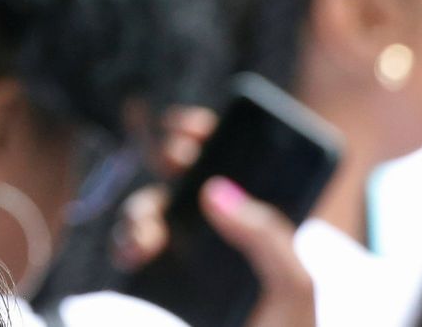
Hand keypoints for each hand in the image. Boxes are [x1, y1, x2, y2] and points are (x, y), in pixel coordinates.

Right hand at [116, 108, 316, 326]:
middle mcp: (220, 238)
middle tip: (175, 157)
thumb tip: (214, 190)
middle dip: (169, 155)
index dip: (207, 137)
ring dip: (144, 206)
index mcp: (262, 231)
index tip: (193, 128)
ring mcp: (187, 260)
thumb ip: (266, 238)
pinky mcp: (159, 284)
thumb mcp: (293, 294)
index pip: (233, 166)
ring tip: (153, 233)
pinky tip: (137, 252)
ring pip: (151, 209)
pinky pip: (133, 246)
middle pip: (184, 175)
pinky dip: (127, 239)